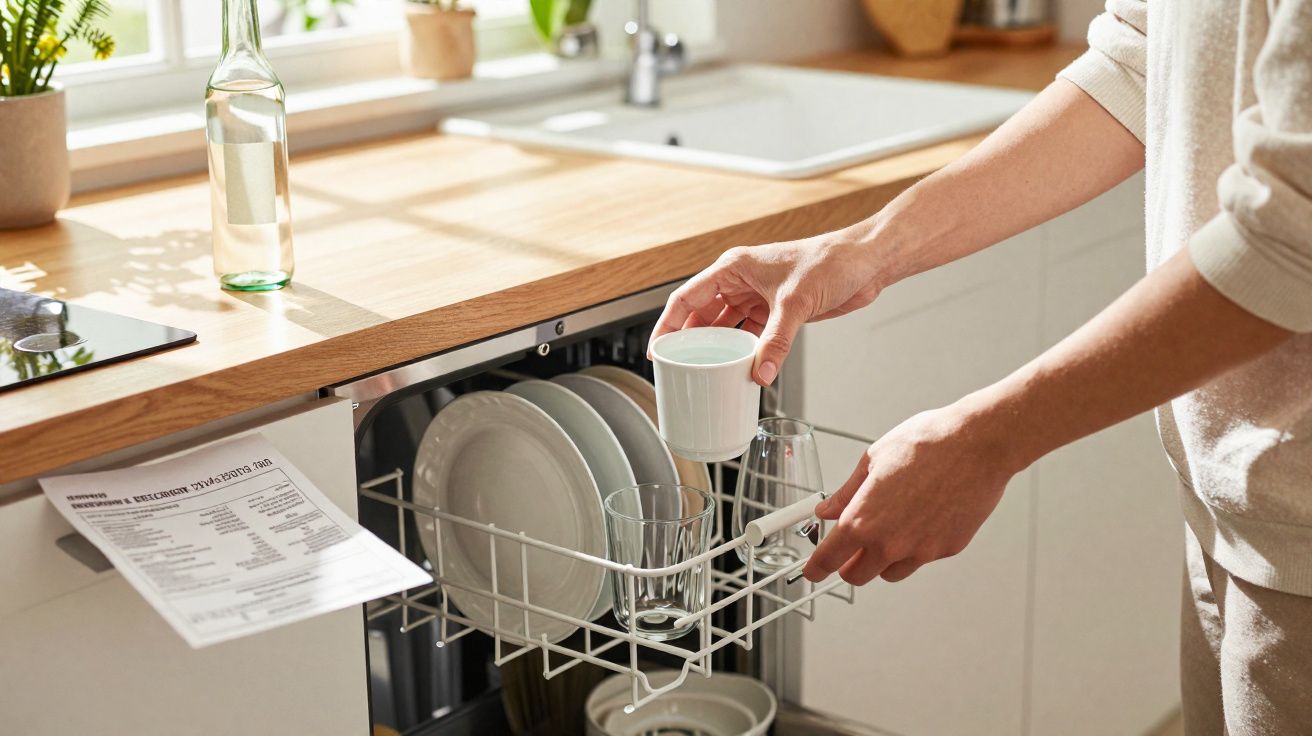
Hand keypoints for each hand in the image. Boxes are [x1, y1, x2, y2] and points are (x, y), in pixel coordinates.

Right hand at [648, 234, 884, 385]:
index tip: (657, 350)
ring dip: (716, 349)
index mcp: (734, 268)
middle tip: (677, 368)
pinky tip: (737, 367)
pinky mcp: (776, 311)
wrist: (865, 262)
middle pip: (701, 315)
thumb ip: (776, 340)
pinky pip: (749, 334)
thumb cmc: (831, 260)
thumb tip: (760, 372)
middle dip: (689, 342)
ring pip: (724, 326)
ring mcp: (758, 297)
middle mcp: (740, 281)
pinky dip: (742, 351)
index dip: (667, 325)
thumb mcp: (797, 302)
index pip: (687, 298)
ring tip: (702, 372)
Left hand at [801, 401, 1024, 584]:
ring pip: (889, 573)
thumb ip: (846, 493)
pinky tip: (920, 519)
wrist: (977, 445)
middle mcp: (889, 543)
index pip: (829, 559)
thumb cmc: (927, 444)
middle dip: (849, 565)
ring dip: (881, 561)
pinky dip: (914, 548)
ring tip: (889, 530)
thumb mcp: (873, 460)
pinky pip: (921, 558)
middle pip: (857, 576)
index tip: (813, 571)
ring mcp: (920, 550)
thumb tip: (827, 509)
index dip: (817, 567)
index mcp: (863, 520)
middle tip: (850, 549)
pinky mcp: (946, 549)